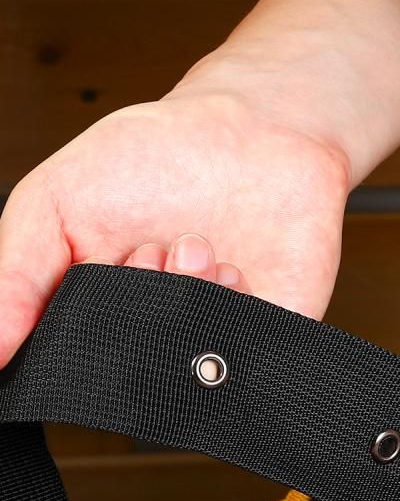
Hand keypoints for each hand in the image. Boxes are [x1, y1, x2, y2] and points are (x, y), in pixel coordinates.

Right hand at [0, 91, 349, 365]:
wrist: (253, 130)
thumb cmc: (153, 158)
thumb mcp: (57, 202)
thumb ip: (17, 275)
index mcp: (101, 311)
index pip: (73, 364)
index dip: (74, 334)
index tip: (87, 279)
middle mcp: (160, 331)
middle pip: (135, 369)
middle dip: (137, 304)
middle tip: (145, 250)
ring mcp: (218, 335)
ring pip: (190, 364)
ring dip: (185, 302)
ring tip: (191, 245)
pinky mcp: (273, 332)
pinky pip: (250, 358)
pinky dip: (234, 313)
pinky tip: (233, 267)